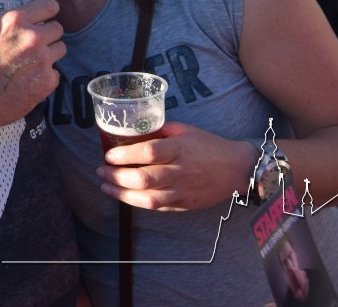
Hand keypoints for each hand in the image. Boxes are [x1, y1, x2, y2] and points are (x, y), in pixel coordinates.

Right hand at [0, 0, 64, 130]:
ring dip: (50, 55)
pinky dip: (46, 77)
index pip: (50, 6)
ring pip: (60, 49)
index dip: (49, 12)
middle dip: (49, 35)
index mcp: (16, 21)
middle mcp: (33, 37)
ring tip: (33, 64)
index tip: (45, 18)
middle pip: (58, 29)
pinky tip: (30, 81)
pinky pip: (56, 73)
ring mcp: (42, 60)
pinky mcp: (47, 81)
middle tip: (35, 46)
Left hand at [96, 122, 256, 211]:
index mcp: (181, 148)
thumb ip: (160, 131)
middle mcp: (181, 171)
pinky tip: (124, 195)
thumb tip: (133, 131)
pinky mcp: (184, 205)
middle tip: (101, 170)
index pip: (149, 152)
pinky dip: (137, 202)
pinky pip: (157, 206)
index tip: (109, 154)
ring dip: (122, 193)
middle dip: (118, 176)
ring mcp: (183, 190)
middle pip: (145, 178)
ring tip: (105, 185)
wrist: (236, 169)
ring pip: (148, 198)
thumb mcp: (186, 130)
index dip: (126, 155)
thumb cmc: (209, 146)